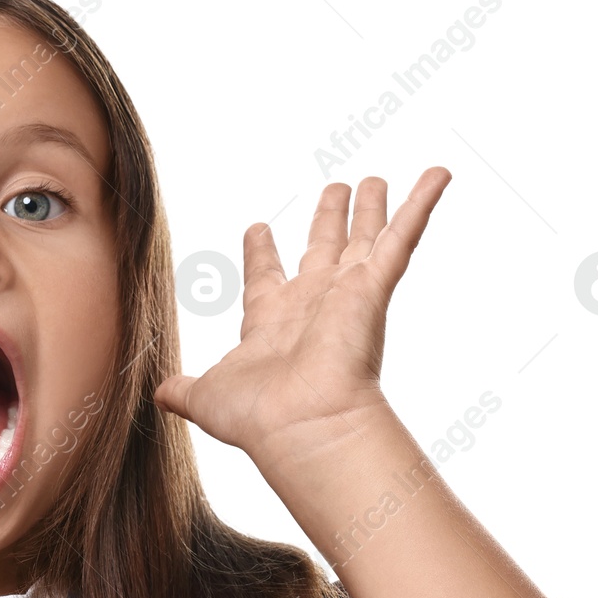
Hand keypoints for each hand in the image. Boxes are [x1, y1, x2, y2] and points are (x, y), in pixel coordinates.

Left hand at [154, 167, 450, 463]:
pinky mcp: (374, 288)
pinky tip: (438, 173)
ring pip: (364, 239)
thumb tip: (159, 394)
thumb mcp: (205, 396)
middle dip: (328, 221)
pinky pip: (403, 236)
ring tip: (376, 179)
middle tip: (335, 190)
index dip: (261, 252)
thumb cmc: (256, 416)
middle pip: (322, 251)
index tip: (257, 228)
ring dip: (372, 209)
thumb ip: (183, 390)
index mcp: (271, 321)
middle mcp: (311, 305)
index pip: (266, 276)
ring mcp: (346, 295)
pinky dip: (422, 202)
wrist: (300, 424)